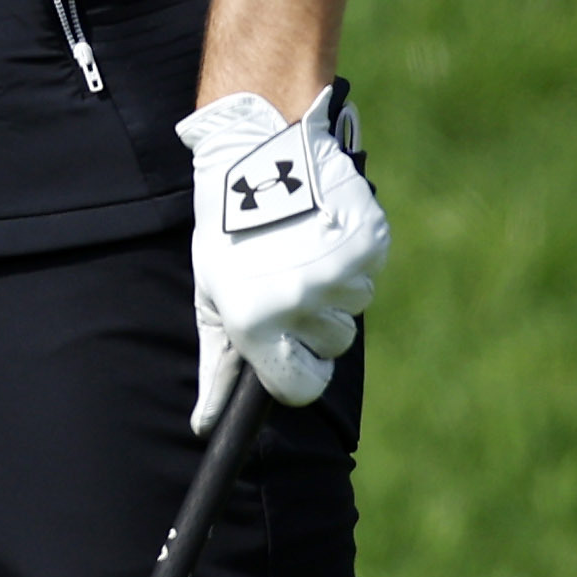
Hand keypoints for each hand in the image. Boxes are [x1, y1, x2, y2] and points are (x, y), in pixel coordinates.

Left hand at [178, 82, 382, 434]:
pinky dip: (352, 257)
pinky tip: (322, 228)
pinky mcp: (370, 242)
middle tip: (286, 277)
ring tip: (302, 246)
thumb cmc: (226, 230)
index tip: (286, 348)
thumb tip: (206, 425)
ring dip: (333, 287)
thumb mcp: (212, 296)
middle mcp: (300, 302)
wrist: (259, 151)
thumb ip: (216, 365)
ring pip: (352, 309)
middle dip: (313, 322)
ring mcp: (339, 273)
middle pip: (331, 347)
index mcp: (256, 321)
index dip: (294, 371)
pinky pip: (369, 273)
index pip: (300, 389)